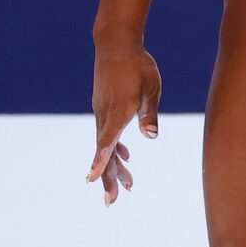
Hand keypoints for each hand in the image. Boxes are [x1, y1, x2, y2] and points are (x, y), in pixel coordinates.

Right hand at [89, 43, 162, 205]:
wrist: (116, 44)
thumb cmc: (138, 65)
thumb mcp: (151, 88)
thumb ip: (149, 113)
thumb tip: (151, 137)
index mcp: (117, 113)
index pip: (106, 143)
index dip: (101, 163)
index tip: (93, 181)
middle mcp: (105, 116)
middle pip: (105, 152)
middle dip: (109, 178)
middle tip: (112, 202)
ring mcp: (103, 112)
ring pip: (106, 145)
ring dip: (115, 166)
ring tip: (128, 186)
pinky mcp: (105, 108)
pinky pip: (108, 134)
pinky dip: (115, 148)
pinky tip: (126, 157)